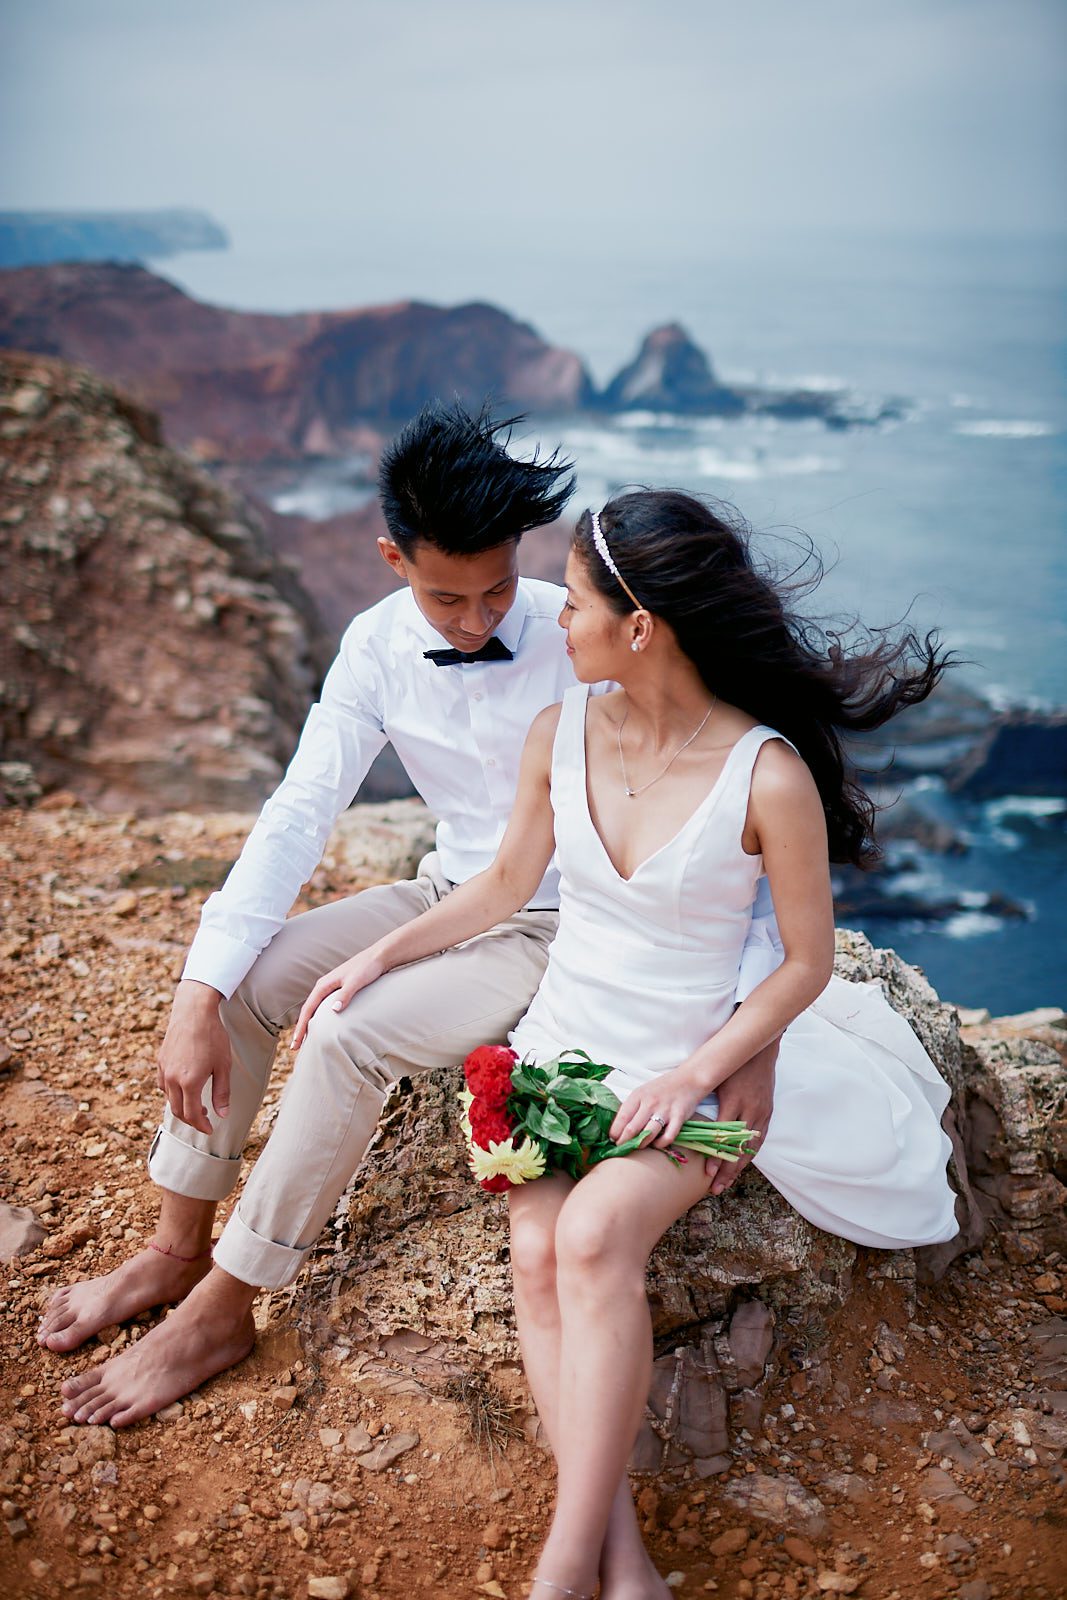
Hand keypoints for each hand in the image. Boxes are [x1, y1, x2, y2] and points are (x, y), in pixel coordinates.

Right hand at [156, 980, 228, 1134]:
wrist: (193, 1011)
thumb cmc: (213, 1037)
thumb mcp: (223, 1066)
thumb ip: (221, 1092)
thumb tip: (222, 1115)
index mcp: (189, 1083)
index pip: (191, 1115)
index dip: (200, 1126)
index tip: (209, 1130)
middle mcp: (172, 1079)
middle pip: (177, 1110)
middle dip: (191, 1119)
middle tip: (204, 1120)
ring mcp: (164, 1070)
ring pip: (169, 1098)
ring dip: (181, 1106)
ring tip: (196, 1104)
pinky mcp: (160, 1060)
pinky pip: (163, 1084)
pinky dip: (172, 1093)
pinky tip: (184, 1088)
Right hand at [292, 947, 385, 1048]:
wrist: (379, 957)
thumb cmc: (367, 967)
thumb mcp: (356, 981)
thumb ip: (345, 995)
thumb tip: (334, 1010)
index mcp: (324, 984)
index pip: (308, 1009)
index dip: (301, 1026)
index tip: (296, 1042)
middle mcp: (324, 986)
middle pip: (308, 1010)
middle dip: (301, 1029)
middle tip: (295, 1047)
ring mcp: (331, 988)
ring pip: (315, 1009)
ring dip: (309, 1024)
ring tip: (305, 1041)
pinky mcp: (339, 991)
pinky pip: (323, 1008)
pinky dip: (319, 1019)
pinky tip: (321, 1026)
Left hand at [609, 1066, 705, 1151]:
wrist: (688, 1079)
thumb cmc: (662, 1088)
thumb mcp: (643, 1092)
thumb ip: (632, 1107)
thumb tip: (618, 1126)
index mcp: (638, 1095)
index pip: (621, 1118)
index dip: (615, 1132)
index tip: (612, 1140)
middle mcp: (650, 1102)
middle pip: (632, 1129)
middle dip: (624, 1142)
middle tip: (622, 1148)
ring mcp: (665, 1110)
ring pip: (648, 1134)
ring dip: (641, 1144)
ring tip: (638, 1146)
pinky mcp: (679, 1117)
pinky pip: (668, 1136)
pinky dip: (660, 1144)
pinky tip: (657, 1143)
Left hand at [704, 1038, 777, 1195]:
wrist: (758, 1052)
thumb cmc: (731, 1065)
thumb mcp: (715, 1080)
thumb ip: (703, 1101)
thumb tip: (680, 1120)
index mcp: (733, 1101)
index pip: (724, 1136)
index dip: (717, 1156)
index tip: (708, 1172)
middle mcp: (749, 1110)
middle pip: (738, 1148)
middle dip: (726, 1170)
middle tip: (715, 1187)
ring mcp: (761, 1113)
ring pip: (750, 1148)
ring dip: (738, 1168)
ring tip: (725, 1184)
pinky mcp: (768, 1113)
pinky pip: (759, 1140)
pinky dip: (749, 1155)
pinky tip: (741, 1167)